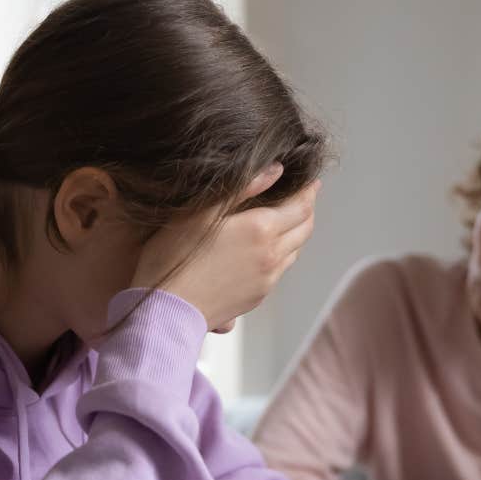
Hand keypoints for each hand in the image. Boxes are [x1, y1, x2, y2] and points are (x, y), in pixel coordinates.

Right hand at [132, 164, 319, 329]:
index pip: (301, 206)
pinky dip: (282, 254)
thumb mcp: (201, 212)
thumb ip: (241, 187)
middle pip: (304, 229)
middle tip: (304, 197)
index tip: (312, 181)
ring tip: (287, 220)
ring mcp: (268, 279)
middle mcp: (272, 255)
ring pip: (294, 251)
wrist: (168, 310)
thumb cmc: (174, 257)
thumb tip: (276, 169)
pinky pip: (280, 270)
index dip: (309, 191)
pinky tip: (267, 249)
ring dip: (296, 233)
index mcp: (261, 230)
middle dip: (307, 210)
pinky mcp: (258, 296)